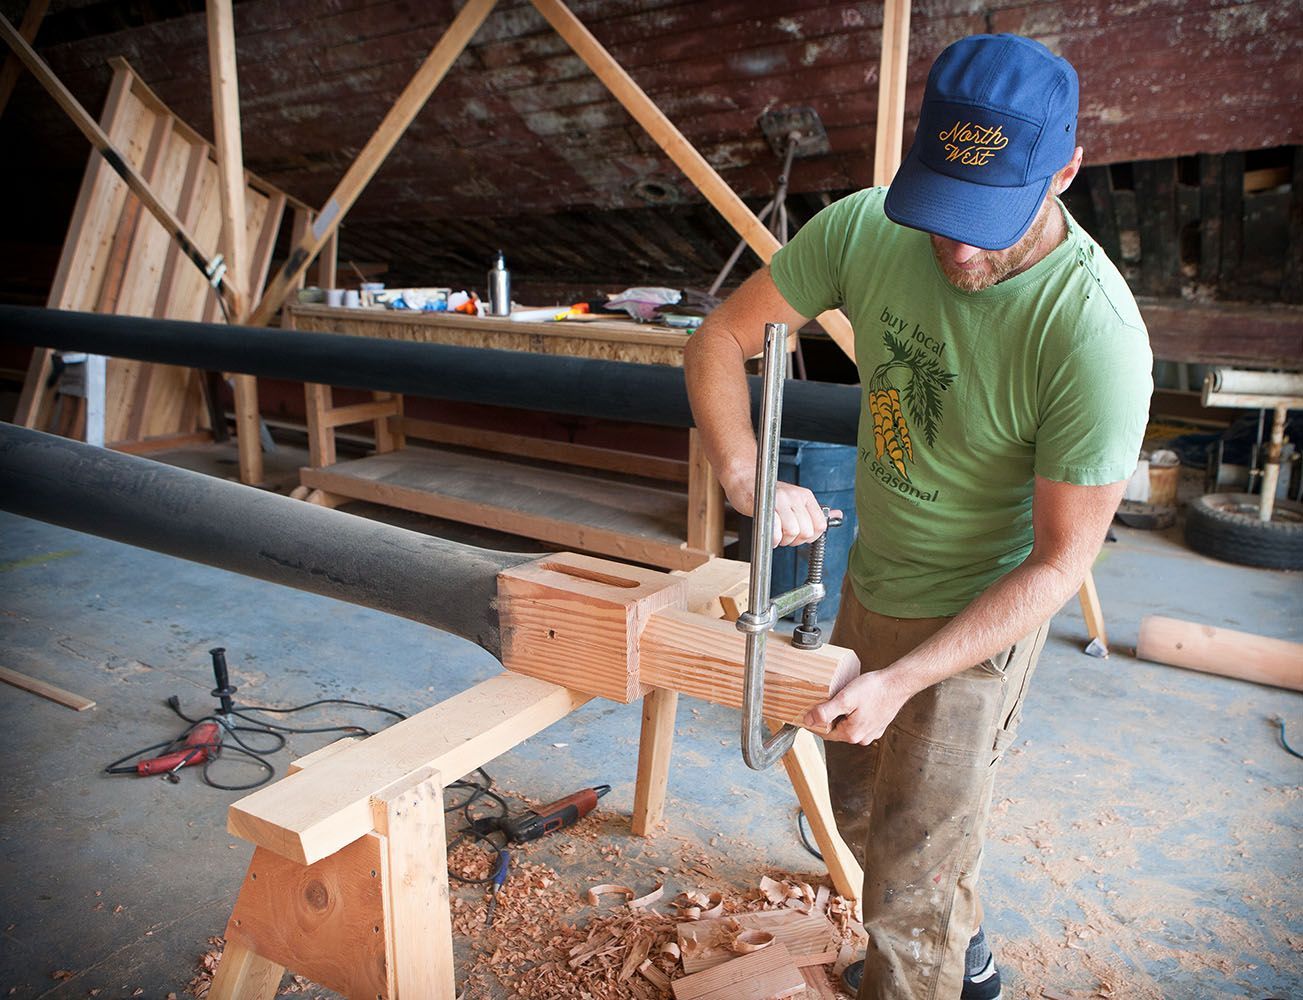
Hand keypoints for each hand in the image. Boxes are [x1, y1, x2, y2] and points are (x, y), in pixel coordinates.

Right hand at [722, 472, 839, 547]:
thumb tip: (838, 515)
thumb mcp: (795, 500)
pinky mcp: (765, 505)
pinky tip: (769, 535)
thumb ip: (815, 511)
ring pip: (793, 532)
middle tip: (784, 536)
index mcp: (806, 496)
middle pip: (806, 532)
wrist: (744, 479)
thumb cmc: (767, 493)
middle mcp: (795, 497)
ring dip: (783, 540)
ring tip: (776, 534)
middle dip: (795, 540)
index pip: (820, 525)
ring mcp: (781, 500)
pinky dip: (773, 539)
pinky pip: (776, 531)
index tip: (799, 536)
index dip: (811, 537)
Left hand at [804, 669, 909, 744]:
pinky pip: (859, 723)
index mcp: (851, 734)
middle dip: (829, 718)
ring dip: (842, 716)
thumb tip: (808, 722)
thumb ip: (826, 712)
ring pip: (848, 726)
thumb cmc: (874, 689)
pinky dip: (854, 714)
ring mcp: (872, 733)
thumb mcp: (845, 698)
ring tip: (841, 699)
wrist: (898, 683)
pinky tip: (856, 702)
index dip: (814, 722)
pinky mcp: (878, 725)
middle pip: (836, 730)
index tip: (808, 711)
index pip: (824, 733)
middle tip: (825, 700)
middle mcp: (862, 738)